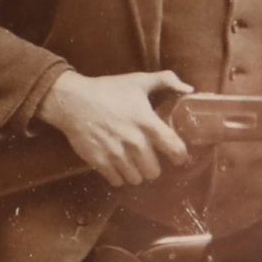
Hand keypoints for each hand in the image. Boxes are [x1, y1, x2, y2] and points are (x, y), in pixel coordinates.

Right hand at [37, 69, 193, 186]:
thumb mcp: (138, 80)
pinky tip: (117, 165)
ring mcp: (116, 154)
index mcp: (147, 123)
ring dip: (136, 173)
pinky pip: (117, 181)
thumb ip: (166, 81)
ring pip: (136, 179)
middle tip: (147, 158)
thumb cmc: (107, 90)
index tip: (179, 158)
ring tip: (132, 162)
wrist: (72, 101)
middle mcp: (134, 142)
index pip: (174, 148)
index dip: (180, 157)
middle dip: (153, 166)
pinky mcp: (99, 162)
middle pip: (154, 171)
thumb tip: (189, 89)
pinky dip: (119, 176)